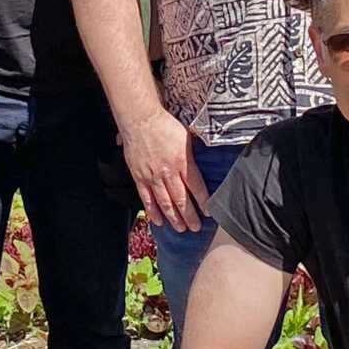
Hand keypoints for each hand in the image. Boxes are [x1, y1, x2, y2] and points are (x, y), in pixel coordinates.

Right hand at [122, 109, 208, 231]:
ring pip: (165, 202)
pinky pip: (146, 198)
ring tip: (180, 229)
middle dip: (190, 216)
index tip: (209, 213)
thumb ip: (193, 152)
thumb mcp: (186, 135)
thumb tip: (202, 160)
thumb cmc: (164, 124)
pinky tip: (158, 221)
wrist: (140, 120)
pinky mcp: (140, 177)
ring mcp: (153, 177)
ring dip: (174, 218)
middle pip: (181, 199)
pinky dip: (153, 211)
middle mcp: (169, 173)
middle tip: (196, 228)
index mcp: (183, 162)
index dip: (203, 202)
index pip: (196, 187)